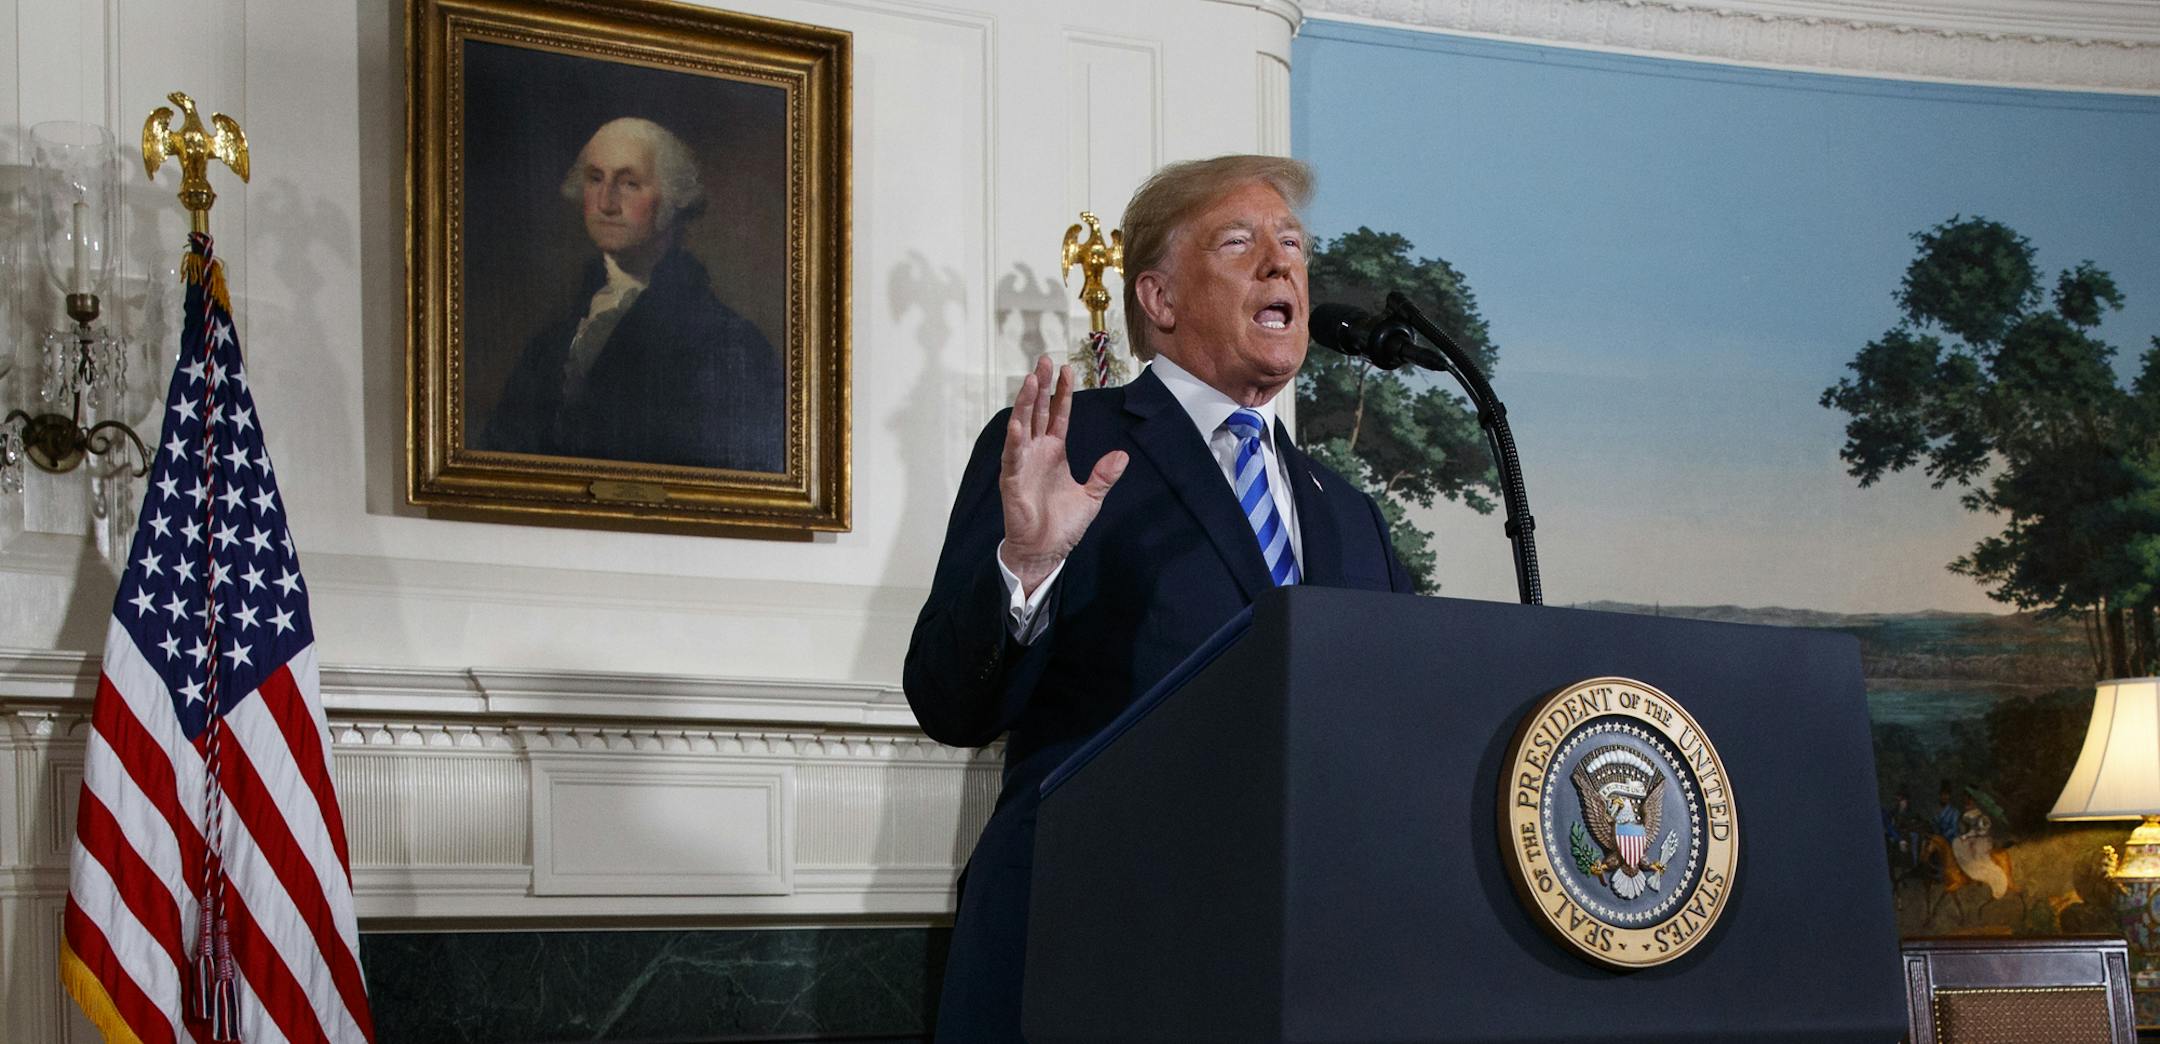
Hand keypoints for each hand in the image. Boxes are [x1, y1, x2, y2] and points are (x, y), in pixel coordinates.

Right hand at [999, 356, 1127, 591]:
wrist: (1046, 550)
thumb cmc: (1063, 525)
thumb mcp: (1092, 497)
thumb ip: (1104, 476)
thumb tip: (1122, 456)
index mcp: (1055, 452)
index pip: (1058, 415)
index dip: (1062, 393)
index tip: (1066, 369)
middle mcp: (1037, 452)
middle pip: (1038, 411)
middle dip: (1040, 386)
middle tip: (1043, 361)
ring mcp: (1023, 463)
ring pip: (1023, 426)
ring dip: (1025, 403)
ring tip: (1030, 380)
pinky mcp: (1013, 480)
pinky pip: (1013, 456)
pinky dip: (1015, 440)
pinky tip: (1018, 423)